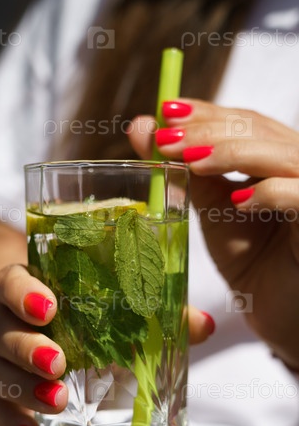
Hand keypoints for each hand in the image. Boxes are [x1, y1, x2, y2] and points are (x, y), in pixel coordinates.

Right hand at [0, 263, 214, 425]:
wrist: (31, 324)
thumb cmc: (76, 311)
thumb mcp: (105, 305)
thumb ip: (153, 311)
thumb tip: (204, 324)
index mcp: (26, 288)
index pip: (11, 281)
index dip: (24, 294)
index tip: (50, 309)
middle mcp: (1, 320)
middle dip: (27, 348)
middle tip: (59, 364)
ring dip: (20, 388)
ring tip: (55, 405)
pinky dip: (7, 422)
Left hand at [128, 99, 298, 368]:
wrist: (281, 314)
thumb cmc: (253, 262)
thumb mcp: (212, 209)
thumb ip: (184, 168)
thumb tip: (142, 126)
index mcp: (275, 158)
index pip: (243, 120)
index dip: (206, 112)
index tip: (166, 112)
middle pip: (260, 128)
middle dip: (210, 129)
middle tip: (167, 138)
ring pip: (282, 155)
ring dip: (232, 152)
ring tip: (190, 159)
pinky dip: (271, 193)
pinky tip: (237, 200)